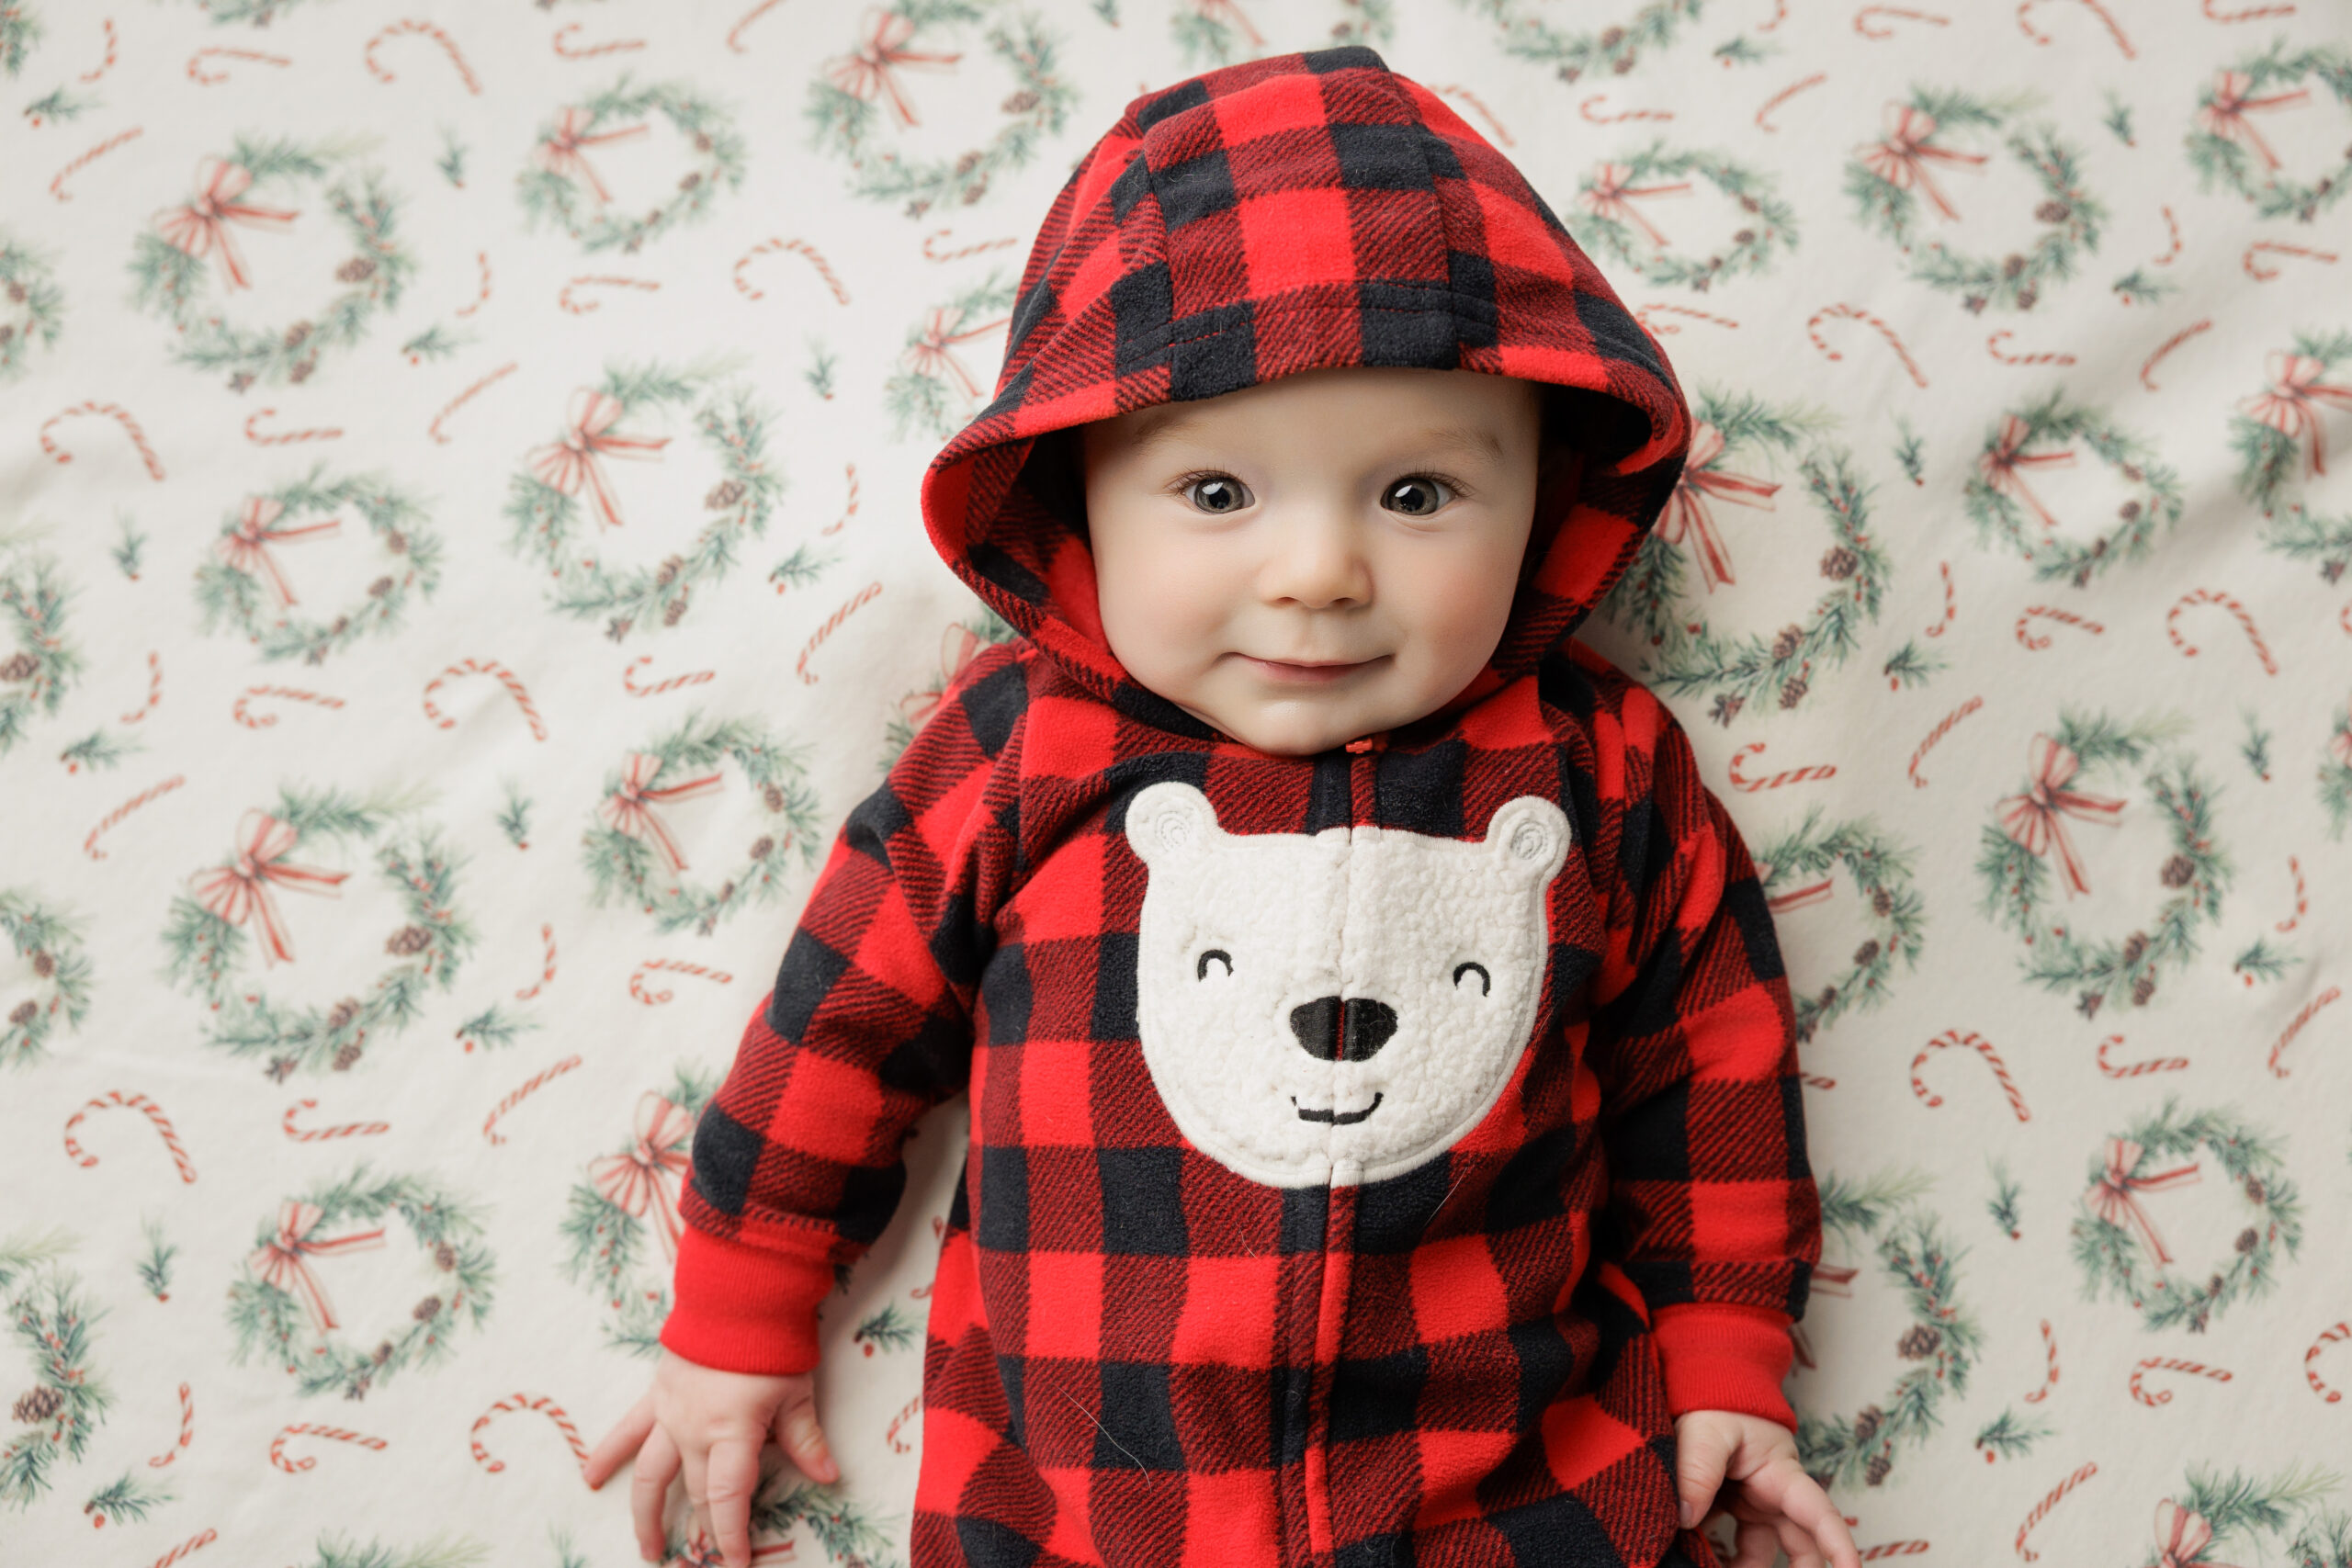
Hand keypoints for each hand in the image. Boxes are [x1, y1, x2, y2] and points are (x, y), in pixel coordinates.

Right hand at [583, 1349, 838, 1567]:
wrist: (734, 1294)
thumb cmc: (770, 1343)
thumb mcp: (796, 1392)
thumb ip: (805, 1439)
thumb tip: (828, 1477)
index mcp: (730, 1434)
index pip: (727, 1499)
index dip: (731, 1535)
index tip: (736, 1563)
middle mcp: (692, 1432)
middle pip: (696, 1493)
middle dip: (703, 1528)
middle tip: (708, 1558)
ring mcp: (668, 1415)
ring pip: (650, 1476)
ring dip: (646, 1515)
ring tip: (649, 1549)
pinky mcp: (656, 1395)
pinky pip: (627, 1431)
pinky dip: (607, 1454)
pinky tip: (590, 1477)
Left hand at [1673, 1410, 1858, 1567]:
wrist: (1704, 1385)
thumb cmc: (1718, 1402)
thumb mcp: (1706, 1431)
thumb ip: (1698, 1471)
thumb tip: (1687, 1517)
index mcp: (1782, 1475)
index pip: (1821, 1516)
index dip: (1839, 1547)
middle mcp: (1774, 1497)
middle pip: (1799, 1547)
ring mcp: (1753, 1505)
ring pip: (1761, 1553)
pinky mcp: (1732, 1509)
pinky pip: (1733, 1544)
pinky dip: (1719, 1557)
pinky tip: (1697, 1559)